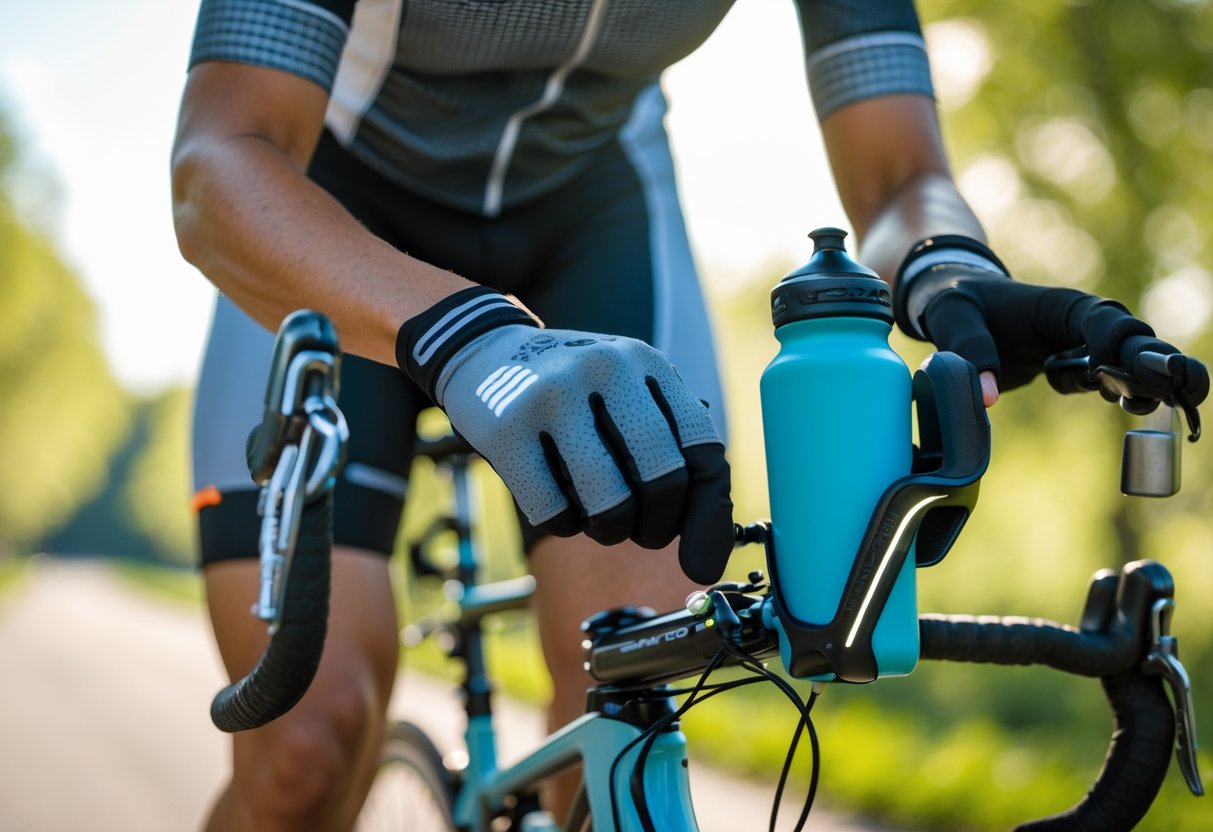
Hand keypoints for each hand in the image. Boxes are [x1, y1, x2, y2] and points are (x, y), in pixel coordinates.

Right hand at [397, 288, 734, 584]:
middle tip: (641, 532)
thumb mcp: (627, 389)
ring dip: (609, 531)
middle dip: (658, 526)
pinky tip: (557, 505)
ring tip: (599, 519)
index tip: (702, 563)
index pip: (702, 447)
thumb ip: (670, 441)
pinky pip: (553, 511)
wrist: (483, 352)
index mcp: (646, 363)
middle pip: (662, 478)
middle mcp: (605, 370)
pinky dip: (563, 525)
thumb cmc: (572, 391)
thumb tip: (709, 535)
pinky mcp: (506, 429)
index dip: (709, 513)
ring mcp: (552, 396)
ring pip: (609, 503)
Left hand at [895, 237, 1208, 412]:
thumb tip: (986, 397)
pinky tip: (1138, 407)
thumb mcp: (950, 317)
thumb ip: (967, 349)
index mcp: (1059, 304)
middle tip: (1184, 385)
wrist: (960, 309)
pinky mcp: (1080, 368)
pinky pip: (1113, 383)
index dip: (1114, 342)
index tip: (1111, 369)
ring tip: (1179, 403)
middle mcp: (1084, 323)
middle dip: (1158, 362)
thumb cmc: (957, 305)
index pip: (1100, 320)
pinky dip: (1129, 395)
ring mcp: (1087, 346)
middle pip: (1133, 340)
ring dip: (1152, 383)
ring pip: (1133, 363)